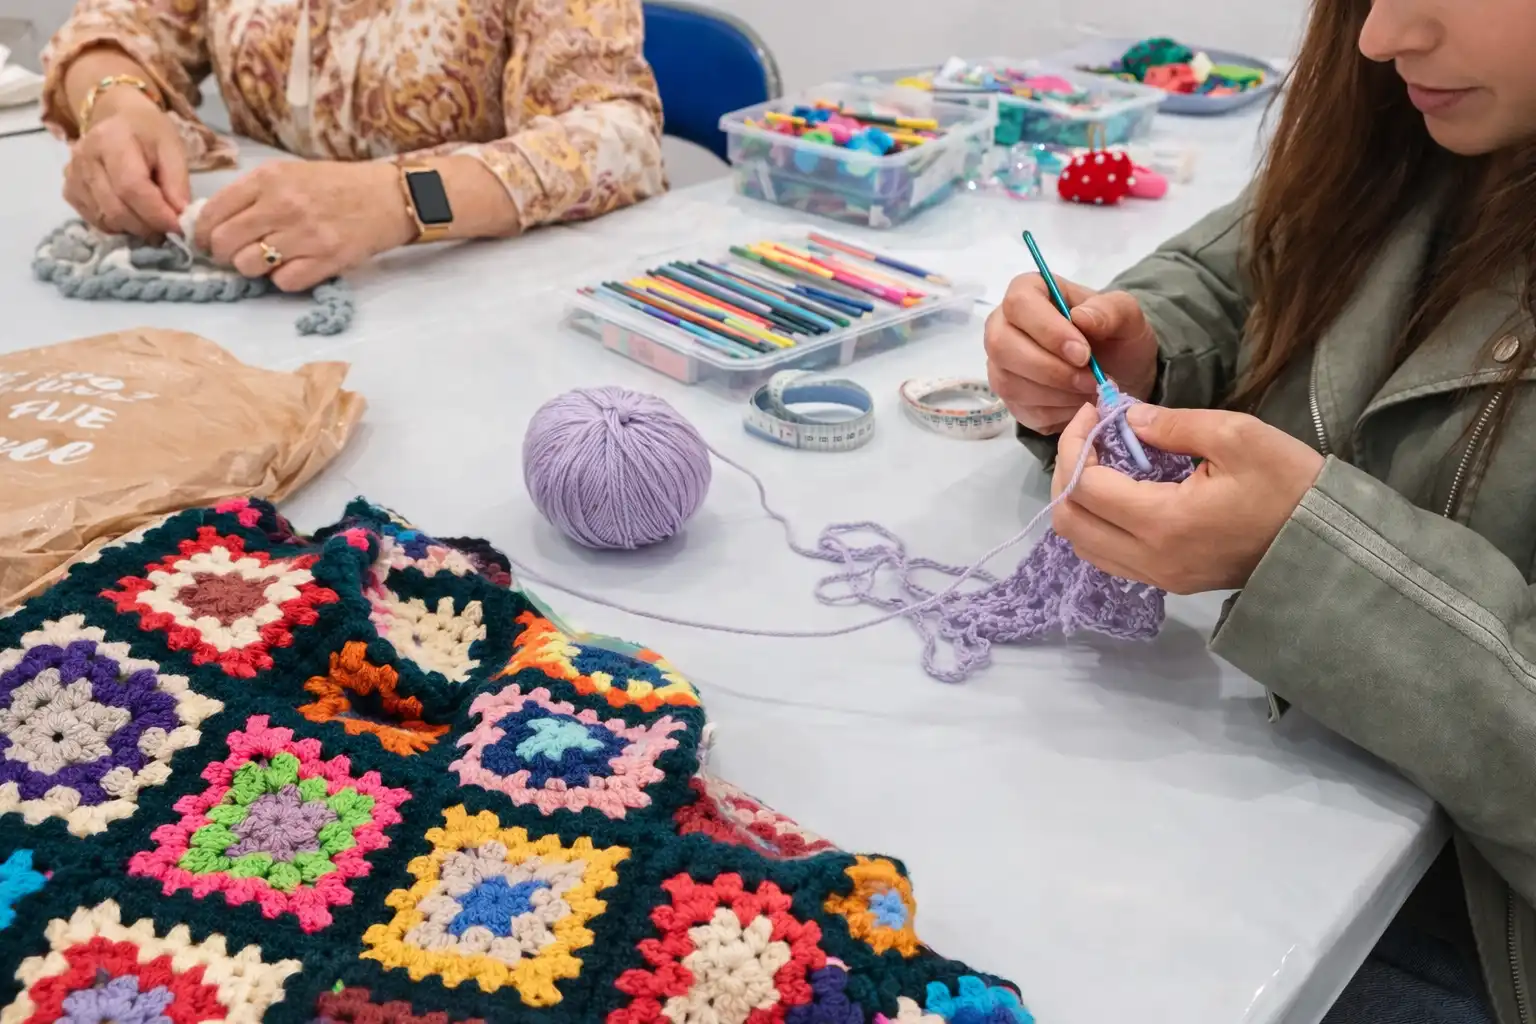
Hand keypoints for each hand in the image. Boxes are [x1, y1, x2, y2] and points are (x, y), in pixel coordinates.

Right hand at [62, 87, 188, 238]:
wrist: (119, 121)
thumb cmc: (149, 134)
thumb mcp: (172, 149)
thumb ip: (177, 183)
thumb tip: (179, 216)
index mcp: (111, 140)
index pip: (131, 187)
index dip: (156, 213)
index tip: (178, 226)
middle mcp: (84, 157)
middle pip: (116, 209)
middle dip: (148, 226)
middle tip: (169, 228)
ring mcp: (72, 175)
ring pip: (106, 219)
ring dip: (134, 228)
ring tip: (152, 219)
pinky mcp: (69, 191)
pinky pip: (95, 221)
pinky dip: (118, 226)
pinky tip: (132, 214)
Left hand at [194, 160, 414, 291]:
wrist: (388, 197)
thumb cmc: (337, 185)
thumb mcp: (290, 173)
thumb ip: (252, 193)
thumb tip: (212, 222)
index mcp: (269, 179)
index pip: (213, 212)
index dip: (202, 232)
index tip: (207, 240)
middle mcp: (283, 205)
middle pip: (225, 242)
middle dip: (223, 254)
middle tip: (236, 254)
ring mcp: (306, 234)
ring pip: (250, 265)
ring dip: (253, 268)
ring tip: (268, 260)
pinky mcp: (327, 259)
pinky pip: (284, 282)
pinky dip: (284, 280)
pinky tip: (295, 266)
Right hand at [985, 273, 1158, 434]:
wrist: (1118, 371)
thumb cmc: (1116, 336)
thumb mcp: (1127, 316)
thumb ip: (1110, 310)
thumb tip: (1080, 317)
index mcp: (1028, 292)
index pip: (1019, 304)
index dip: (1048, 330)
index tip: (1084, 354)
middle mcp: (1003, 325)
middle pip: (1002, 346)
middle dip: (1051, 369)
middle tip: (1091, 379)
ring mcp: (1001, 364)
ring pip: (1009, 382)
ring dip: (1057, 393)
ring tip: (1091, 390)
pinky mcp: (1008, 398)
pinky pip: (1022, 409)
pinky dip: (1057, 411)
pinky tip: (1080, 403)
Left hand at [1050, 404, 1325, 593]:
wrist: (1326, 542)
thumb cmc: (1289, 485)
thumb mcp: (1238, 436)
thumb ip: (1175, 425)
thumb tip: (1128, 420)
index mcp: (1164, 523)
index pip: (1084, 486)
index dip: (1076, 443)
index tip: (1093, 411)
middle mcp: (1151, 558)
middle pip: (1069, 522)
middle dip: (1067, 471)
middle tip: (1088, 434)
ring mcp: (1158, 576)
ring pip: (1082, 544)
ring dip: (1077, 501)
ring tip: (1101, 459)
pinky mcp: (1168, 581)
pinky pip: (1107, 556)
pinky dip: (1097, 523)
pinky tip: (1119, 489)